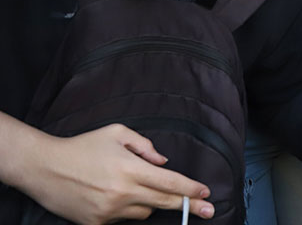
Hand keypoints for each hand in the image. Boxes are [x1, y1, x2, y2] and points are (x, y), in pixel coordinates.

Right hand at [23, 124, 213, 223]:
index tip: (206, 194)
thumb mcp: (117, 133)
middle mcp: (122, 192)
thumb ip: (145, 146)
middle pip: (165, 202)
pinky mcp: (96, 223)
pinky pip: (124, 219)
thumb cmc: (83, 147)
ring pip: (145, 212)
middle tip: (209, 210)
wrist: (45, 168)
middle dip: (189, 206)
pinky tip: (112, 196)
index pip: (169, 183)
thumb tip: (163, 162)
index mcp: (130, 169)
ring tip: (129, 186)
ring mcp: (109, 211)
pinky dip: (127, 209)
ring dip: (148, 202)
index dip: (190, 190)